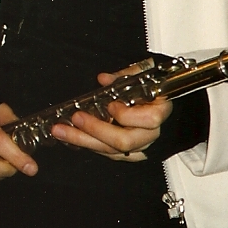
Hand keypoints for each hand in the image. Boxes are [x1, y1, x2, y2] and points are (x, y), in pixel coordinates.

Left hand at [50, 65, 172, 161]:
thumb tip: (104, 79)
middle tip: (76, 118)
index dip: (127, 115)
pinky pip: (110, 154)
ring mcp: (141, 146)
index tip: (110, 105)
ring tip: (62, 132)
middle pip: (125, 141)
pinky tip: (73, 138)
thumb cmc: (157, 86)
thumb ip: (126, 75)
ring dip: (85, 141)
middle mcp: (151, 133)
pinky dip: (91, 146)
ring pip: (113, 151)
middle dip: (96, 130)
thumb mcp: (146, 72)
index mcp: (160, 111)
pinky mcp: (130, 153)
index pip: (148, 120)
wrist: (165, 101)